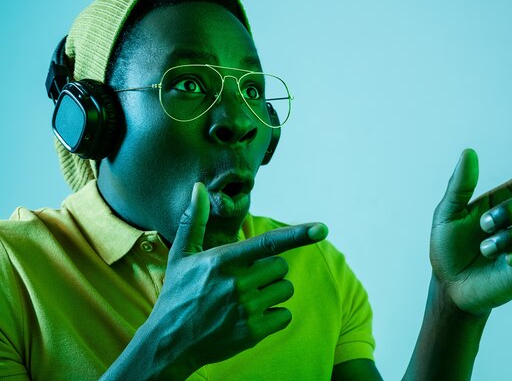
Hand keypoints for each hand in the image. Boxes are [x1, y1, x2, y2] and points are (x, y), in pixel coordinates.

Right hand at [149, 182, 327, 372]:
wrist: (170, 342)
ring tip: (246, 299)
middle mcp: (237, 284)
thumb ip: (194, 220)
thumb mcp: (182, 255)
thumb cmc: (178, 294)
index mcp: (223, 261)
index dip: (298, 234)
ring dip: (273, 292)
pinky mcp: (253, 332)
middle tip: (247, 279)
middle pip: (281, 266)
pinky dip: (274, 316)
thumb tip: (199, 186)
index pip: (268, 243)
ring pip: (285, 290)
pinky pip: (284, 315)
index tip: (322, 228)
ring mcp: (246, 310)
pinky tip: (251, 317)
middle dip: (270, 270)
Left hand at [430, 139, 511, 315]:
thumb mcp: (447, 213)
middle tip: (484, 227)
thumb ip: (460, 184)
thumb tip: (469, 152)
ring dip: (509, 237)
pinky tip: (508, 260)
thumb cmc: (447, 247)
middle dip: (510, 210)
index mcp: (503, 199)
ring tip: (487, 250)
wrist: (449, 285)